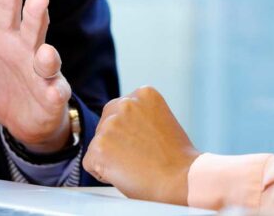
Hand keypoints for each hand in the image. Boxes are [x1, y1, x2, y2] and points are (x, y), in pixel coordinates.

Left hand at [0, 0, 73, 152]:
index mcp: (4, 36)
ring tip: (44, 52)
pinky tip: (53, 91)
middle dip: (36, 12)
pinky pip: (55, 92)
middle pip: (32, 26)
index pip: (6, 6)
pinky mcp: (52, 96)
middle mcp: (27, 48)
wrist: (21, 120)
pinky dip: (55, 91)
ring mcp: (42, 71)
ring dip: (48, 55)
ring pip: (48, 58)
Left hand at [83, 86, 198, 204]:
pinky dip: (103, 173)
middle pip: (106, 123)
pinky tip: (126, 174)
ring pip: (98, 144)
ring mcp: (110, 124)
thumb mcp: (161, 121)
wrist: (182, 180)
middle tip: (140, 156)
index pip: (120, 110)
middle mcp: (125, 103)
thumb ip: (139, 116)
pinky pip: (90, 163)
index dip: (131, 132)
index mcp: (143, 93)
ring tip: (137, 165)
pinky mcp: (99, 147)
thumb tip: (119, 127)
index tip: (148, 142)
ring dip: (111, 157)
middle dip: (116, 141)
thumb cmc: (176, 159)